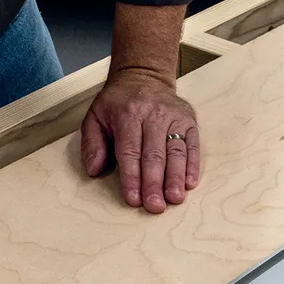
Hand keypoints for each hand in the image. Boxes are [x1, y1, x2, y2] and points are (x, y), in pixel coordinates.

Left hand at [81, 70, 199, 213]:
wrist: (143, 76)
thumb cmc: (117, 104)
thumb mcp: (95, 117)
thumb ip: (92, 144)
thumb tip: (94, 169)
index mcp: (128, 114)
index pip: (130, 152)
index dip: (132, 177)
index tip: (134, 199)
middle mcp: (153, 114)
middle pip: (154, 155)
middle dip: (154, 183)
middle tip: (155, 206)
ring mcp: (174, 117)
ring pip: (176, 152)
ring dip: (175, 178)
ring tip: (174, 199)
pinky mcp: (189, 120)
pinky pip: (192, 145)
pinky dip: (192, 165)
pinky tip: (189, 183)